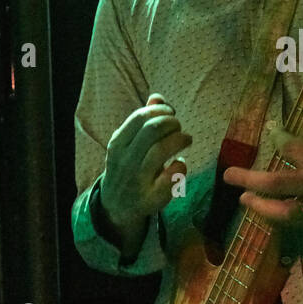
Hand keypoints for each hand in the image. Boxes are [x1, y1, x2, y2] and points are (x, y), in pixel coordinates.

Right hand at [99, 92, 191, 228]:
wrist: (115, 205)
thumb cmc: (128, 166)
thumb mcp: (128, 144)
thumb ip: (142, 120)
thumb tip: (157, 97)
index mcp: (117, 144)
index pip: (140, 117)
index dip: (161, 111)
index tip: (170, 113)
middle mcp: (124, 161)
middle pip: (152, 130)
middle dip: (172, 123)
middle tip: (178, 127)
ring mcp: (136, 180)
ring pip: (161, 150)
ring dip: (180, 140)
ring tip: (186, 139)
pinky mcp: (150, 198)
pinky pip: (170, 177)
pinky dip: (180, 166)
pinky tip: (180, 163)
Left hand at [222, 81, 302, 226]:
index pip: (291, 147)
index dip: (278, 137)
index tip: (272, 132)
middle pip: (276, 184)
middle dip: (250, 179)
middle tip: (228, 175)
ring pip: (282, 211)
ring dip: (259, 206)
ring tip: (243, 198)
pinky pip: (292, 222)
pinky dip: (275, 218)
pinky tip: (261, 211)